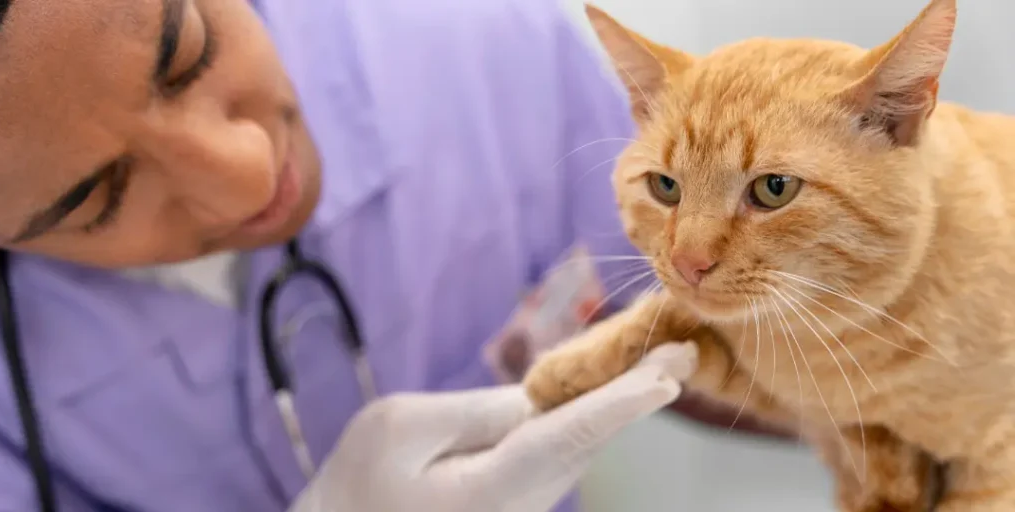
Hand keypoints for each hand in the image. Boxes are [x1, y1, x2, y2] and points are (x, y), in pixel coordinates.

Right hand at [288, 342, 696, 511]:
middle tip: (684, 351)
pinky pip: (559, 450)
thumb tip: (537, 401)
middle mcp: (521, 505)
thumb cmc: (360, 484)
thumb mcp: (399, 428)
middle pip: (585, 440)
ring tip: (664, 358)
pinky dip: (590, 415)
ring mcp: (522, 505)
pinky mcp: (518, 497)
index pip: (565, 439)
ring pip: (577, 445)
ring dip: (619, 400)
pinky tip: (616, 387)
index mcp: (491, 491)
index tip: (667, 379)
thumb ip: (474, 412)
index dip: (618, 404)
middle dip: (636, 393)